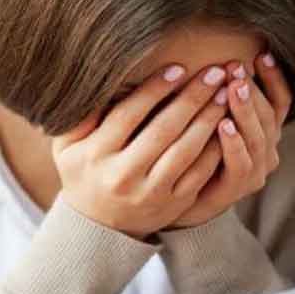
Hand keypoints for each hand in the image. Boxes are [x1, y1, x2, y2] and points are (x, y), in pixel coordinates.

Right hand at [52, 64, 229, 238]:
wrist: (97, 225)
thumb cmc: (82, 172)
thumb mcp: (67, 146)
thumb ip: (79, 116)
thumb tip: (98, 81)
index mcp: (96, 155)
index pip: (129, 115)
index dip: (154, 89)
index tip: (178, 68)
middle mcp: (123, 175)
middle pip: (163, 129)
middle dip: (192, 98)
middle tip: (214, 72)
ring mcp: (150, 193)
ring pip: (186, 151)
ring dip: (209, 119)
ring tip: (225, 93)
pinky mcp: (173, 205)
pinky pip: (200, 173)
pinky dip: (216, 148)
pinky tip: (227, 126)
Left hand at [170, 53, 291, 227]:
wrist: (179, 199)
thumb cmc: (193, 151)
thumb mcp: (208, 118)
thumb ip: (217, 94)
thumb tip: (213, 58)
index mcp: (264, 130)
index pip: (280, 100)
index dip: (274, 77)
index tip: (261, 53)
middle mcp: (266, 149)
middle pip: (269, 115)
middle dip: (253, 88)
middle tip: (236, 66)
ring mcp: (255, 170)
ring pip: (258, 136)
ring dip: (245, 109)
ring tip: (234, 87)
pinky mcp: (237, 187)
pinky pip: (241, 163)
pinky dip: (233, 143)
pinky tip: (223, 124)